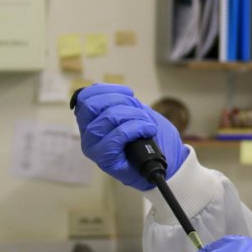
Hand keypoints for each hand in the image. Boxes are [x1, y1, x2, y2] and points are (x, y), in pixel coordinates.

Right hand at [72, 84, 186, 190]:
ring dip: (134, 115)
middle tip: (139, 110)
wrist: (166, 161)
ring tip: (147, 123)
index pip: (84, 98)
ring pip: (108, 117)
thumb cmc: (149, 136)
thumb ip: (121, 102)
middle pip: (93, 105)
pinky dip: (138, 128)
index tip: (129, 94)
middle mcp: (87, 135)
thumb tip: (113, 91)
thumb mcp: (134, 112)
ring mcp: (94, 149)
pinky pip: (118, 135)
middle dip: (122, 102)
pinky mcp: (105, 160)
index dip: (107, 90)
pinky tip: (148, 130)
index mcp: (90, 121)